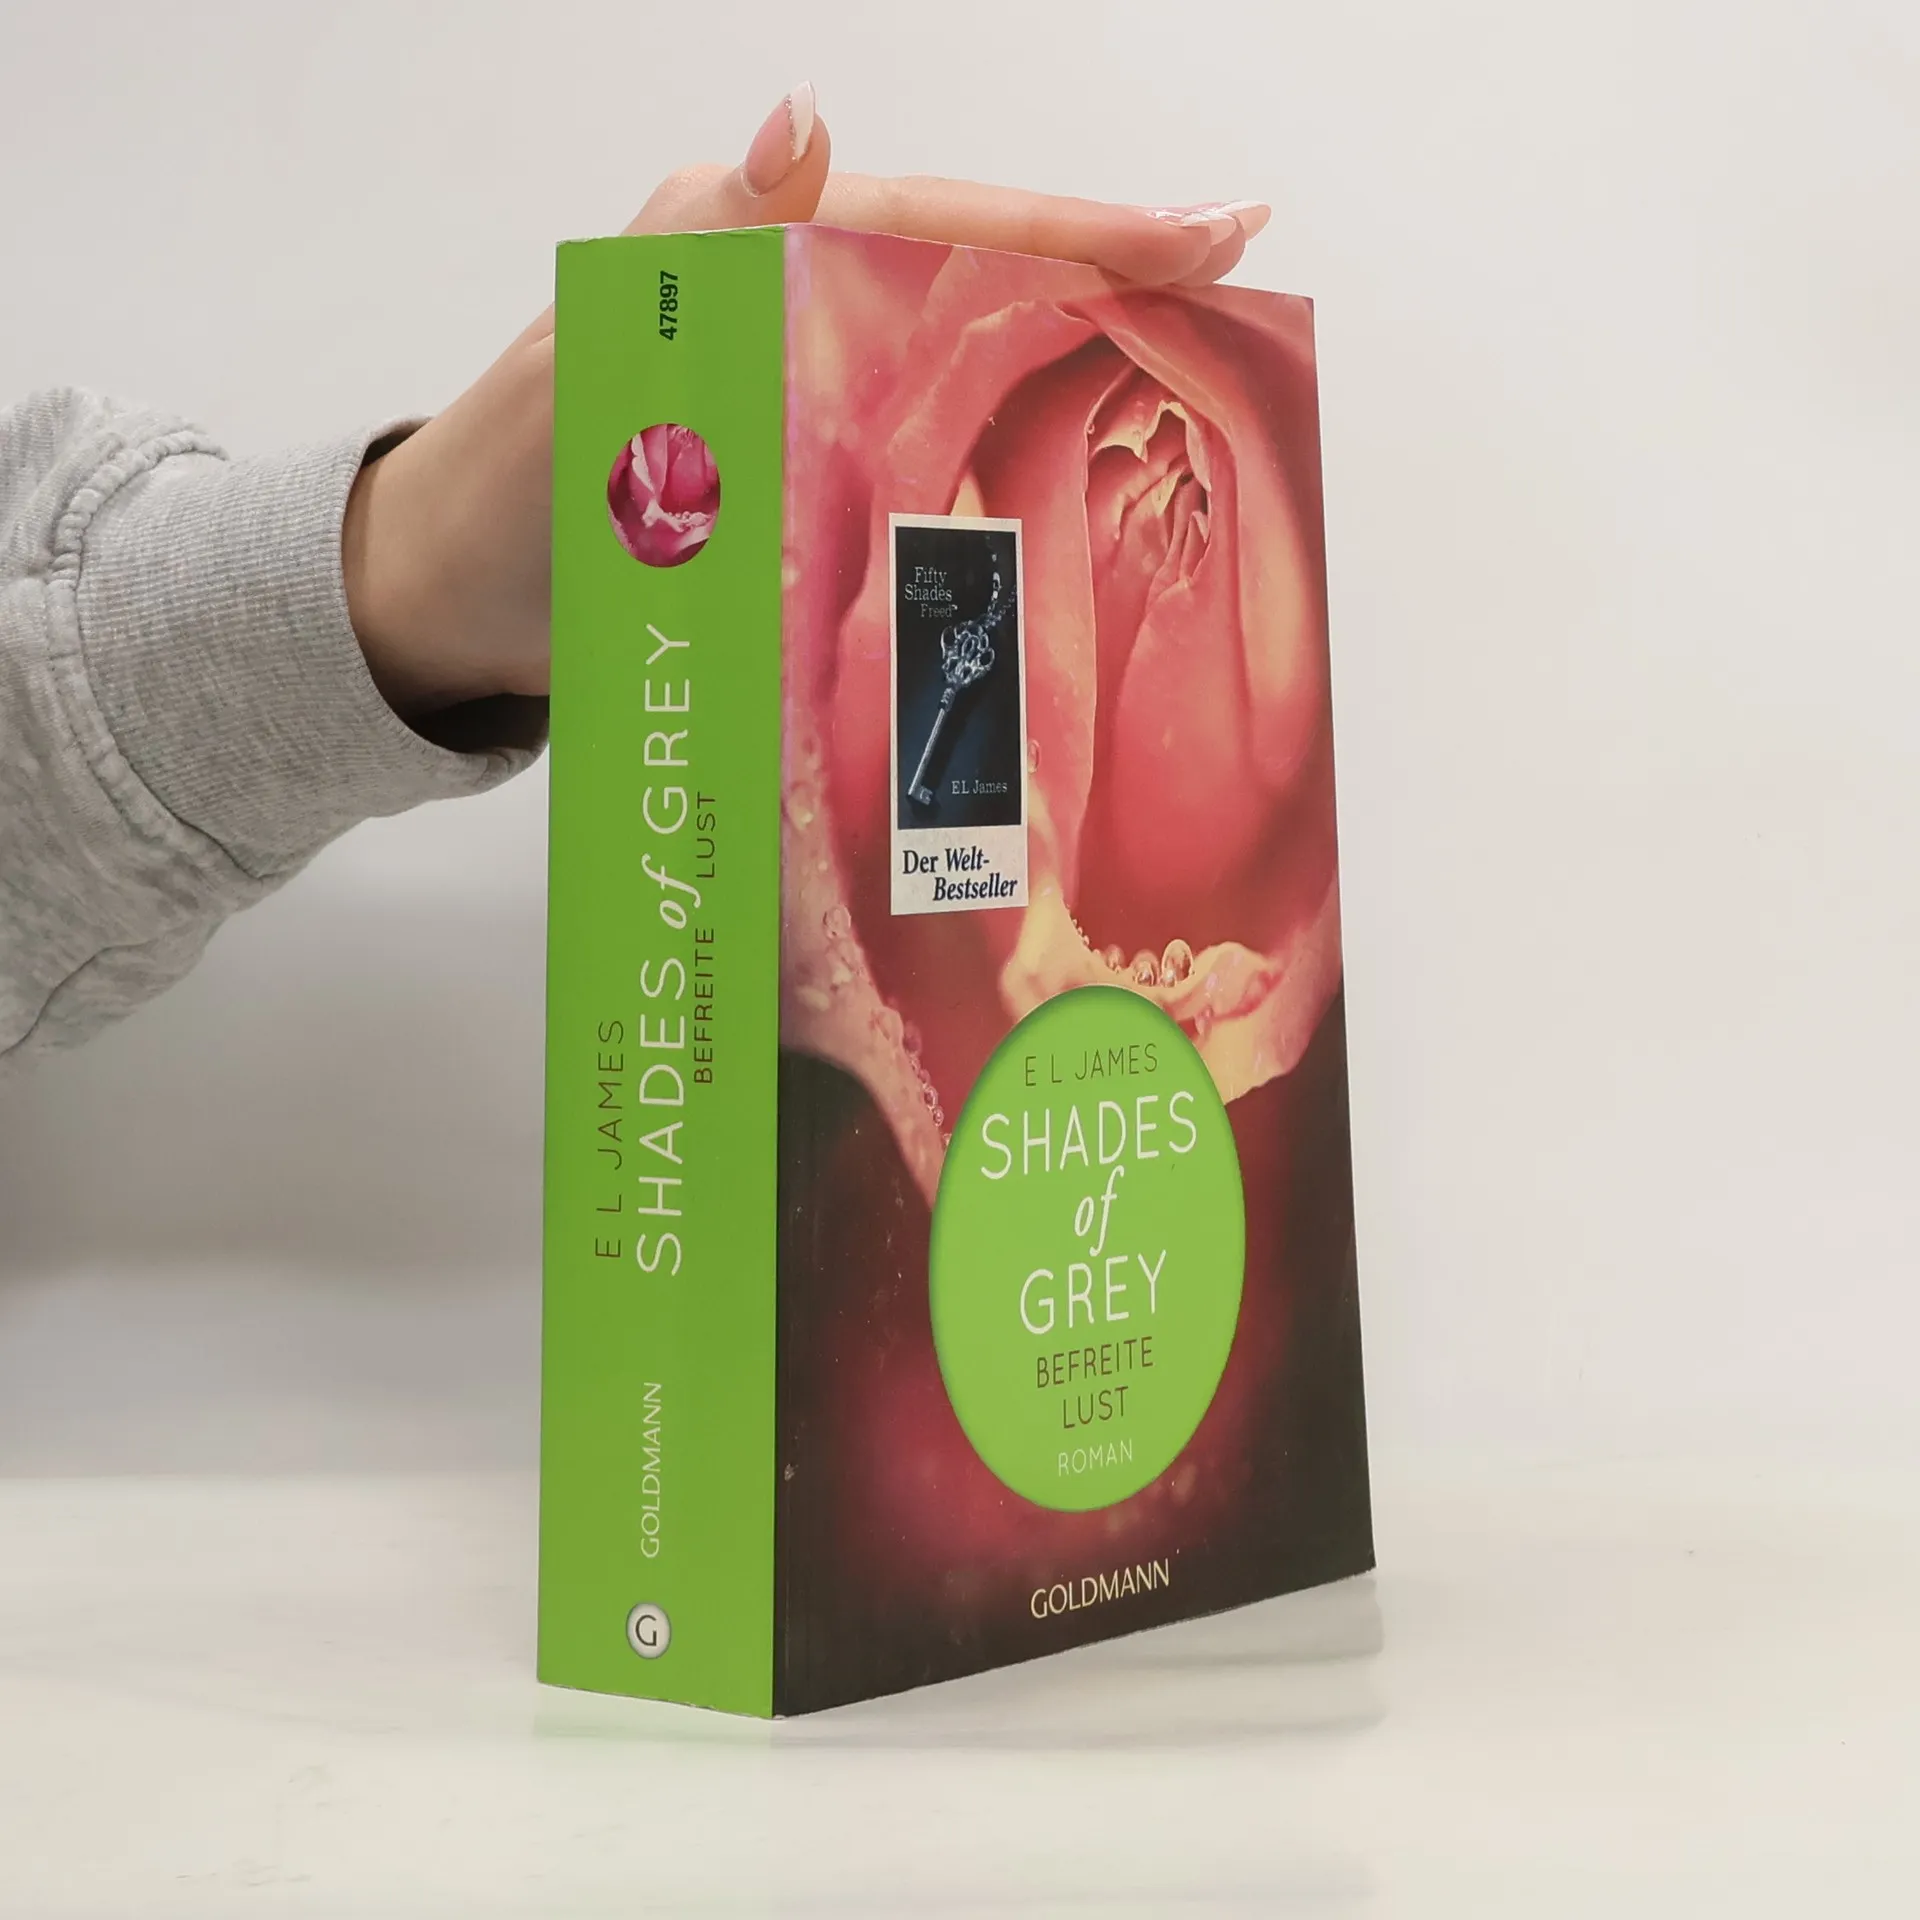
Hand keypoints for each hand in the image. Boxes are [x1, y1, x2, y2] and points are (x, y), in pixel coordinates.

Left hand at [342, 84, 1270, 721]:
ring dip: (1075, 399)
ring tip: (1191, 415)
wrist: (452, 611)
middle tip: (1235, 316)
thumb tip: (802, 119)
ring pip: (970, 392)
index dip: (1086, 231)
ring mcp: (812, 419)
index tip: (1214, 233)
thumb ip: (703, 240)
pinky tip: (1070, 532)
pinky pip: (924, 484)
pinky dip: (1000, 501)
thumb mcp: (600, 349)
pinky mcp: (806, 502)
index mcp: (765, 261)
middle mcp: (803, 328)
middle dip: (1112, 298)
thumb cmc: (506, 484)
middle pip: (985, 299)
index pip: (955, 230)